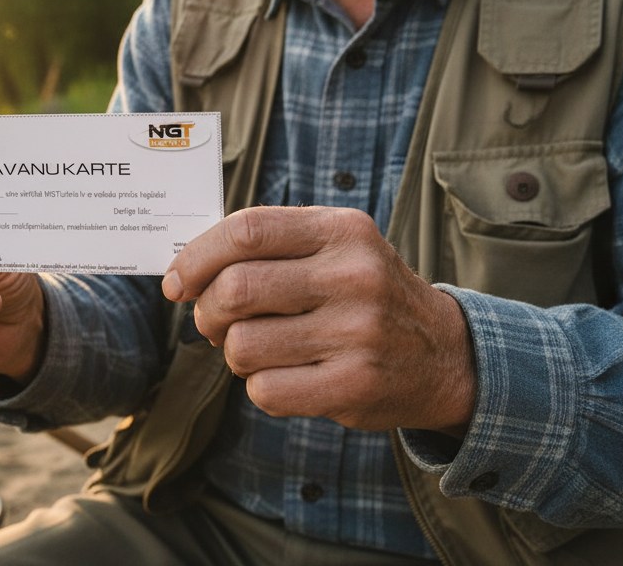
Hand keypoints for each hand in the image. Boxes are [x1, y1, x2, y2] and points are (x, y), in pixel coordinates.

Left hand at [163, 206, 473, 434]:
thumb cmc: (366, 296)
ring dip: (235, 354)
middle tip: (216, 323)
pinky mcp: (353, 386)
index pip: (245, 231)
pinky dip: (261, 387)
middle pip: (234, 289)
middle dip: (208, 312)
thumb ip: (269, 247)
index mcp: (342, 231)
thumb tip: (183, 271)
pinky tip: (286, 377)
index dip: (195, 258)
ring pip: (243, 345)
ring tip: (262, 350)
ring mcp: (356, 333)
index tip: (176, 282)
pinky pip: (265, 390)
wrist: (445, 354)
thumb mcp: (336, 248)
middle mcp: (353, 276)